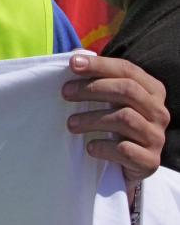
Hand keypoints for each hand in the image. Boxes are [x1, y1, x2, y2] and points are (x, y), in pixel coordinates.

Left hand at [62, 53, 168, 188]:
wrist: (126, 169)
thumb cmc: (115, 128)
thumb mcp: (108, 101)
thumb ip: (95, 77)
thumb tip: (75, 55)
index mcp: (152, 91)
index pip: (127, 70)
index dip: (99, 64)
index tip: (72, 64)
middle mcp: (159, 112)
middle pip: (127, 90)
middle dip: (92, 88)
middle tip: (65, 93)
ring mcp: (157, 137)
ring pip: (125, 118)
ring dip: (92, 119)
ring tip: (70, 124)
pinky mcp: (150, 162)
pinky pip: (125, 150)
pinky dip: (103, 147)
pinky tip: (89, 147)